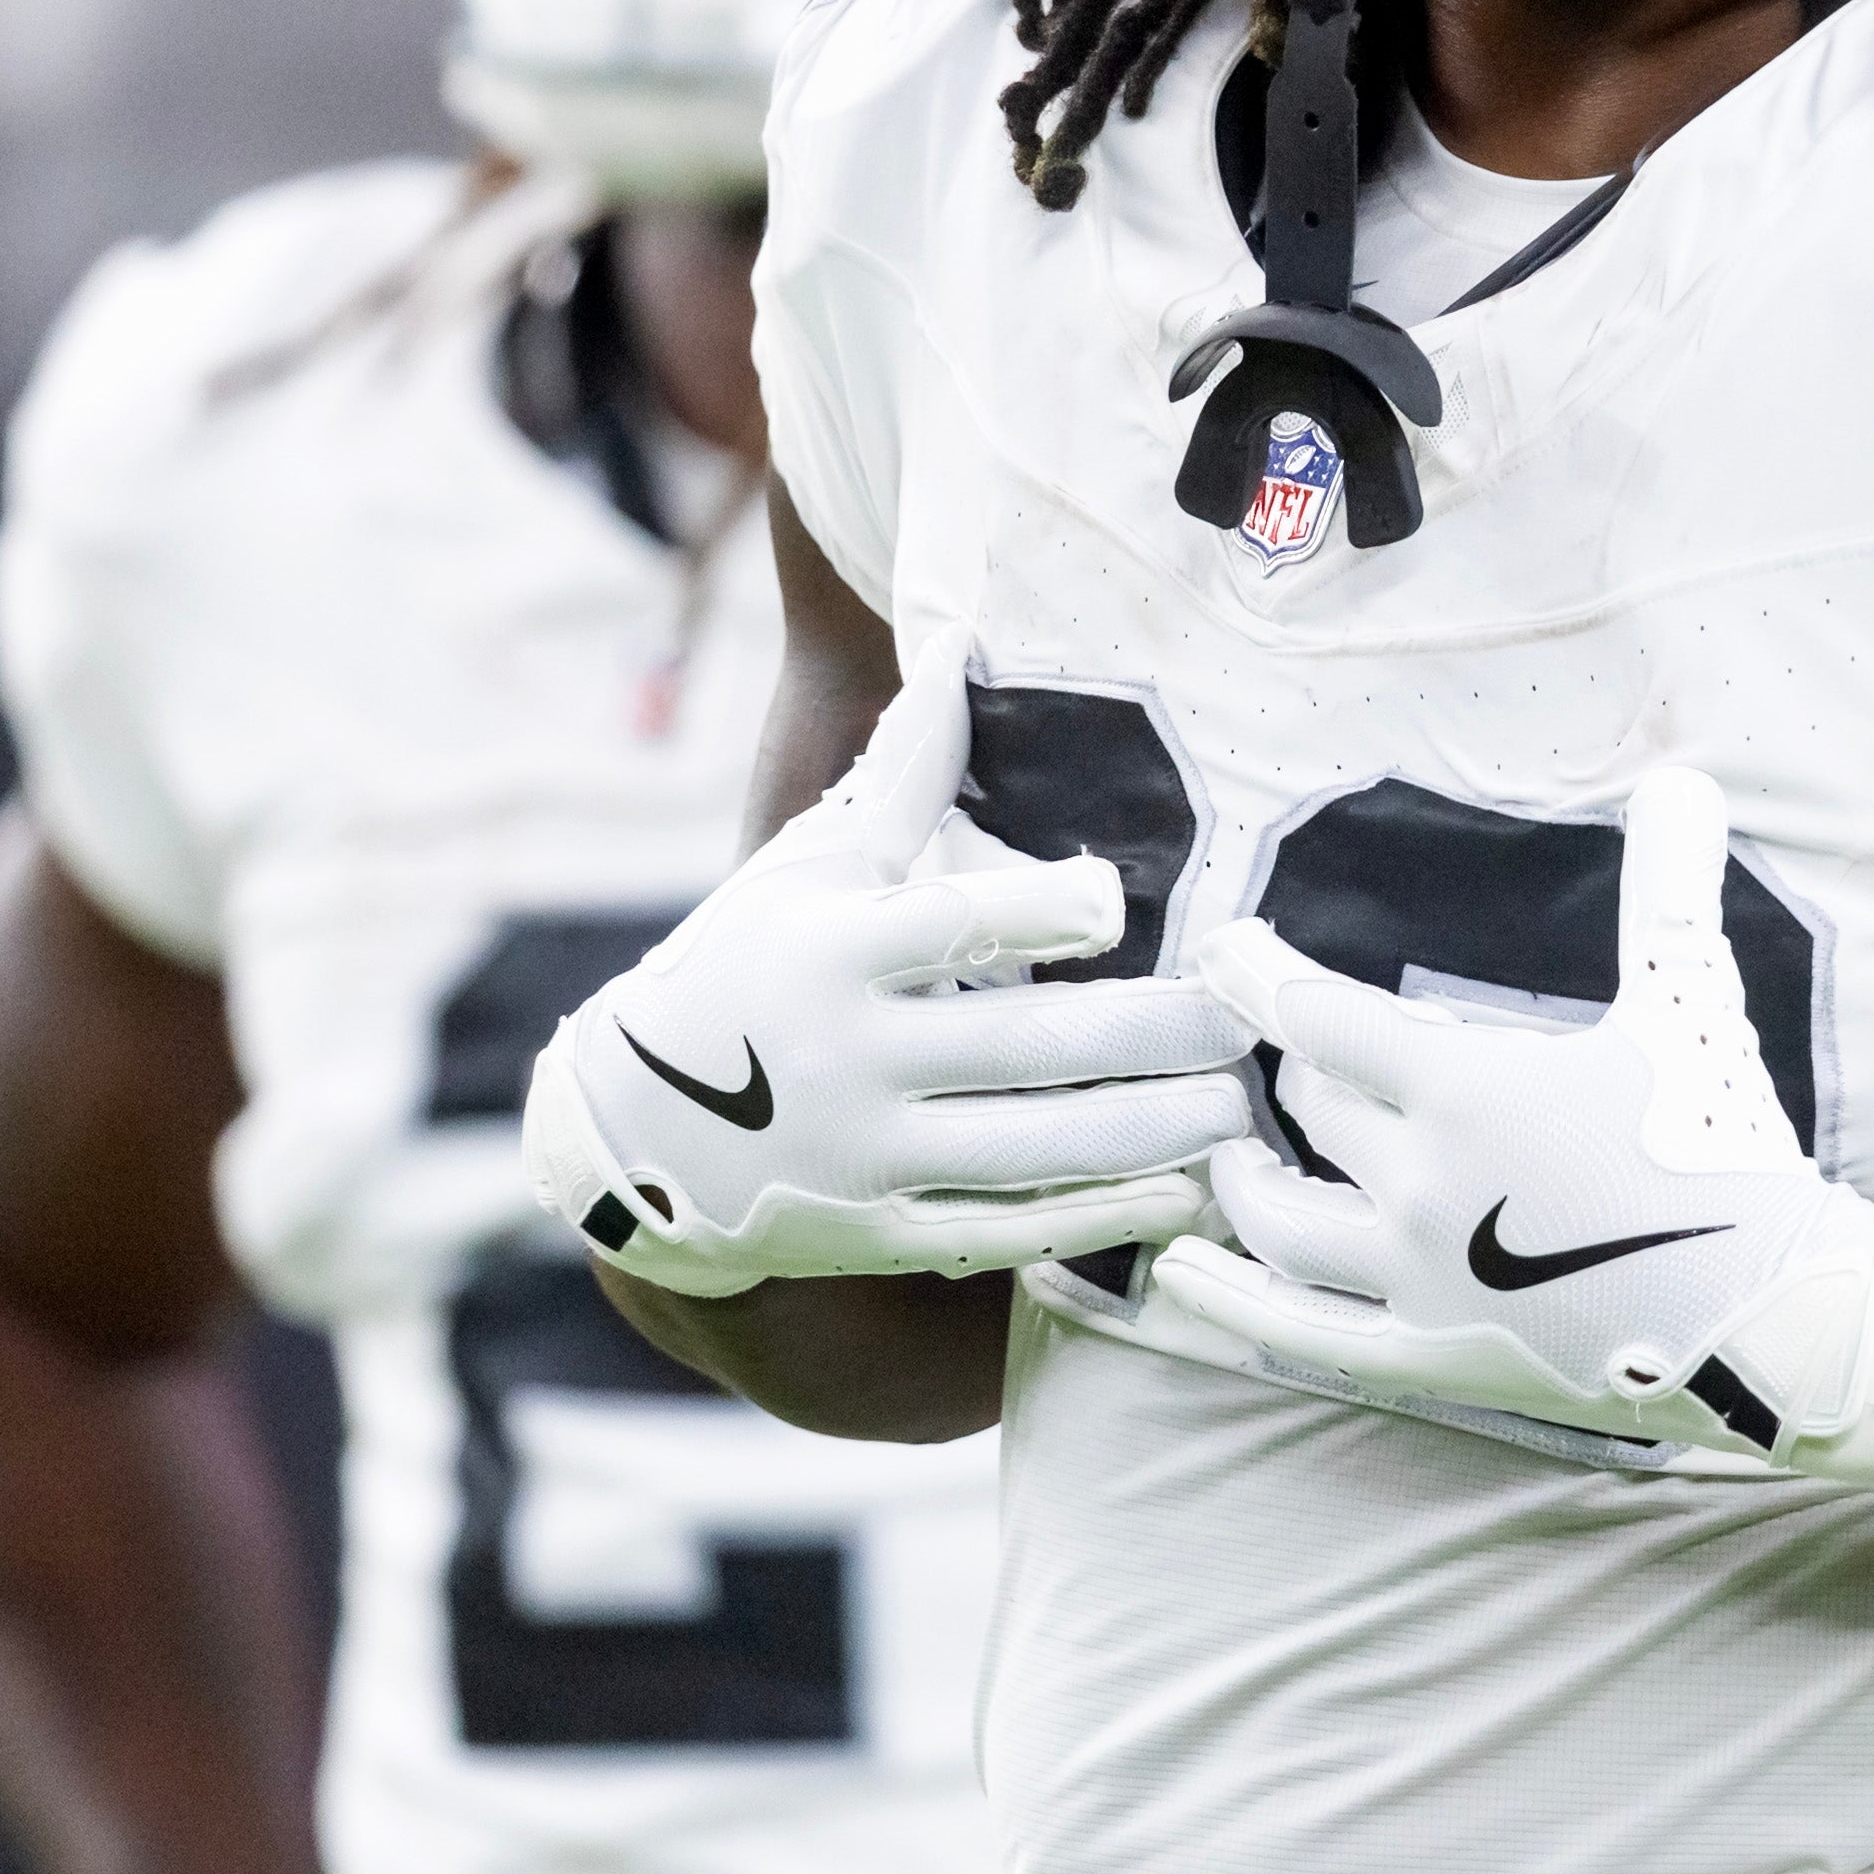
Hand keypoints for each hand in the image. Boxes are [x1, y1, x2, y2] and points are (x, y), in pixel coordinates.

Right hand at [525, 651, 1252, 1298]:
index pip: (952, 923)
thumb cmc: (746, 965)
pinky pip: (1008, 1230)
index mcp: (835, 950)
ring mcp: (867, 1158)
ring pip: (1036, 1149)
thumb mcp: (807, 865)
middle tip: (1244, 1017)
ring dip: (1152, 1131)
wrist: (629, 1133)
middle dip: (1151, 1035)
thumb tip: (956, 638)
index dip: (1038, 911)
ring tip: (1239, 1108)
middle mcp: (850, 1058)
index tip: (1120, 900)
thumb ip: (903, 773)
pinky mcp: (880, 1235)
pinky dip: (1100, 1217)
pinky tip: (1180, 1193)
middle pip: (1028, 1045)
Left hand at [1150, 768, 1873, 1505]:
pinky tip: (1178, 1274)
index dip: (1262, 976)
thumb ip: (1669, 888)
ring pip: (1283, 1219)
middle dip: (1299, 1071)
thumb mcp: (1690, 1004)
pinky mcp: (1430, 1356)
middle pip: (1313, 1111)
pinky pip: (1299, 1332)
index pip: (1320, 1019)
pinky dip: (1228, 1299)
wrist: (1773, 1315)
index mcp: (1465, 1090)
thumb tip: (1687, 775)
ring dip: (1246, 1178)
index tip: (1224, 949)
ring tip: (1232, 1152)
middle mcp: (1418, 1184)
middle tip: (1299, 1050)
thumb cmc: (1726, 1145)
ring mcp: (1416, 1281)